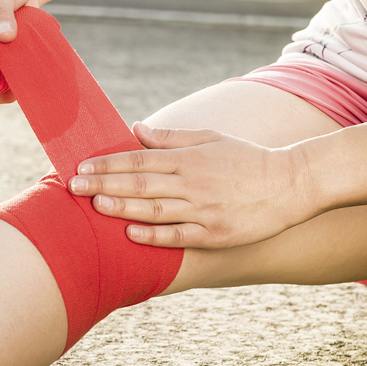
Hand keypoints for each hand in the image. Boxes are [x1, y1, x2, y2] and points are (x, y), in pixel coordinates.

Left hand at [69, 122, 314, 248]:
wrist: (293, 184)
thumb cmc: (246, 160)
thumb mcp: (211, 139)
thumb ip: (171, 138)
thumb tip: (134, 129)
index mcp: (189, 159)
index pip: (139, 159)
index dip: (108, 163)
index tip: (81, 166)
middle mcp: (192, 183)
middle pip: (140, 183)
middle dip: (104, 184)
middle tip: (73, 186)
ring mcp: (203, 210)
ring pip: (155, 209)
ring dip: (122, 207)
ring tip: (95, 205)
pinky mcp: (214, 234)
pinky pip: (178, 236)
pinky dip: (154, 235)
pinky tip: (130, 234)